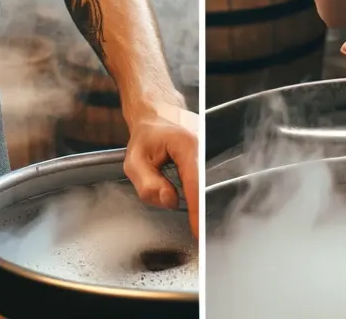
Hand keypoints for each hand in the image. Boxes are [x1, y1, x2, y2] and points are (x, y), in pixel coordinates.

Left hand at [123, 104, 198, 238]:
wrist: (158, 112)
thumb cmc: (146, 135)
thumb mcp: (134, 160)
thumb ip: (147, 184)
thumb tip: (169, 200)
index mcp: (187, 145)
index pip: (195, 185)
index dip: (197, 211)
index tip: (198, 232)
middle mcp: (204, 146)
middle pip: (207, 187)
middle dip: (201, 211)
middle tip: (197, 233)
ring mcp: (210, 150)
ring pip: (209, 184)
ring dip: (202, 204)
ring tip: (196, 221)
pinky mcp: (211, 156)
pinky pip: (209, 180)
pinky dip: (203, 195)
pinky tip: (197, 206)